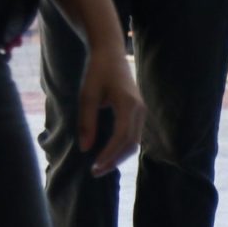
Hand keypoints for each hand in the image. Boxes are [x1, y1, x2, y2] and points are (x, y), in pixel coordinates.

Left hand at [77, 47, 145, 176]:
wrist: (111, 54)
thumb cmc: (97, 71)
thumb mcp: (87, 95)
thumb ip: (87, 122)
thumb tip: (86, 148)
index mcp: (129, 105)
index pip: (122, 137)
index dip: (109, 155)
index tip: (94, 166)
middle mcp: (140, 111)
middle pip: (132, 144)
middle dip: (114, 160)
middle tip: (95, 172)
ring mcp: (142, 112)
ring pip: (135, 142)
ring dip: (119, 156)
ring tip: (100, 166)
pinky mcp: (139, 113)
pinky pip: (134, 136)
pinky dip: (122, 148)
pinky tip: (108, 153)